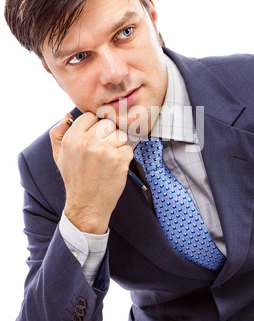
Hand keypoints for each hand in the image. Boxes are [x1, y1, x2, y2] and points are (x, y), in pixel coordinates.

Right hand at [49, 112, 132, 233]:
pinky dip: (125, 158)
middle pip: (107, 124)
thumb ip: (59, 133)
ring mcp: (104, 150)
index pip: (90, 117)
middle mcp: (87, 142)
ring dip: (117, 146)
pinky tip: (114, 168)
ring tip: (108, 161)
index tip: (94, 139)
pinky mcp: (119, 159)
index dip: (94, 127)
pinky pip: (128, 148)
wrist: (87, 205)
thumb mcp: (59, 155)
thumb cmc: (75, 179)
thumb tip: (68, 115)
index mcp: (71, 138)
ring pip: (120, 135)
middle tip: (102, 152)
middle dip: (107, 136)